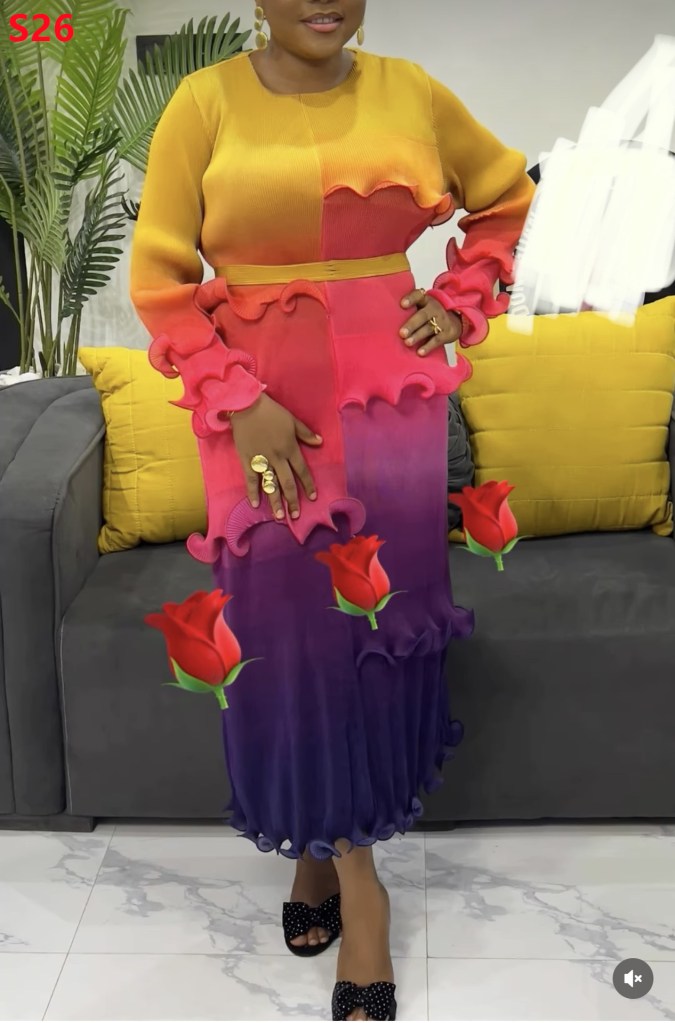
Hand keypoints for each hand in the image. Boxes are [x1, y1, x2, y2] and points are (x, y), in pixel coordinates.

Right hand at [230, 394, 322, 520]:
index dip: (307, 484)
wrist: (246, 405)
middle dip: (292, 500)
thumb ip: (305, 433)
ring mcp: (261, 460)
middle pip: (287, 483)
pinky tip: (255, 504)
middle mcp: (277, 458)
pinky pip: (250, 479)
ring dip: (275, 501)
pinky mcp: (247, 459)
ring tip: (279, 516)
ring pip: (270, 484)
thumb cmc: (271, 411)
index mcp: (290, 448)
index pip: (302, 470)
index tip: (312, 498)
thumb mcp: (292, 420)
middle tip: (295, 515)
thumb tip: (320, 442)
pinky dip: (253, 492)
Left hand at [399, 288, 461, 354]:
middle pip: (423, 315)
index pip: (418, 296)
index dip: (411, 299)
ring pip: (429, 328)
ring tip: (407, 342)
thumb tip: (385, 319)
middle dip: (412, 324)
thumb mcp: (422, 307)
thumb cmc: (430, 315)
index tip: (402, 304)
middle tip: (401, 333)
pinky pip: (437, 340)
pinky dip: (428, 346)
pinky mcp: (446, 333)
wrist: (454, 321)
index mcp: (426, 301)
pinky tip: (420, 352)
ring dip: (417, 336)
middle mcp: (434, 309)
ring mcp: (441, 321)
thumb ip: (408, 310)